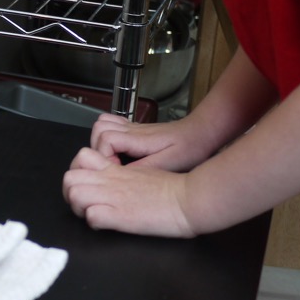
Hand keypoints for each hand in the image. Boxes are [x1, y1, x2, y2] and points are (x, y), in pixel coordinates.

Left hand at [63, 147, 195, 236]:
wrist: (188, 199)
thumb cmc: (171, 188)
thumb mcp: (142, 171)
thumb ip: (122, 173)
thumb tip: (111, 178)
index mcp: (115, 169)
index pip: (81, 157)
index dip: (78, 172)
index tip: (88, 185)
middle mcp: (110, 180)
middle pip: (69, 177)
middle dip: (71, 192)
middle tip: (85, 203)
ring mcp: (113, 197)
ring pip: (74, 194)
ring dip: (79, 208)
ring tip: (93, 214)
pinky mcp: (120, 216)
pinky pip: (92, 217)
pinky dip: (95, 223)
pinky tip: (106, 224)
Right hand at [89, 113, 213, 171]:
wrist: (201, 133)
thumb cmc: (189, 147)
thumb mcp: (168, 163)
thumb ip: (143, 169)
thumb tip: (121, 176)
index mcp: (139, 138)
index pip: (106, 138)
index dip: (104, 155)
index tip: (114, 169)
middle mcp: (132, 130)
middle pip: (99, 129)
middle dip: (98, 149)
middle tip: (110, 165)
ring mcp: (133, 128)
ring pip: (103, 124)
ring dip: (100, 141)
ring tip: (111, 159)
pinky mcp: (136, 130)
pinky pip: (112, 125)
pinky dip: (108, 137)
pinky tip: (118, 151)